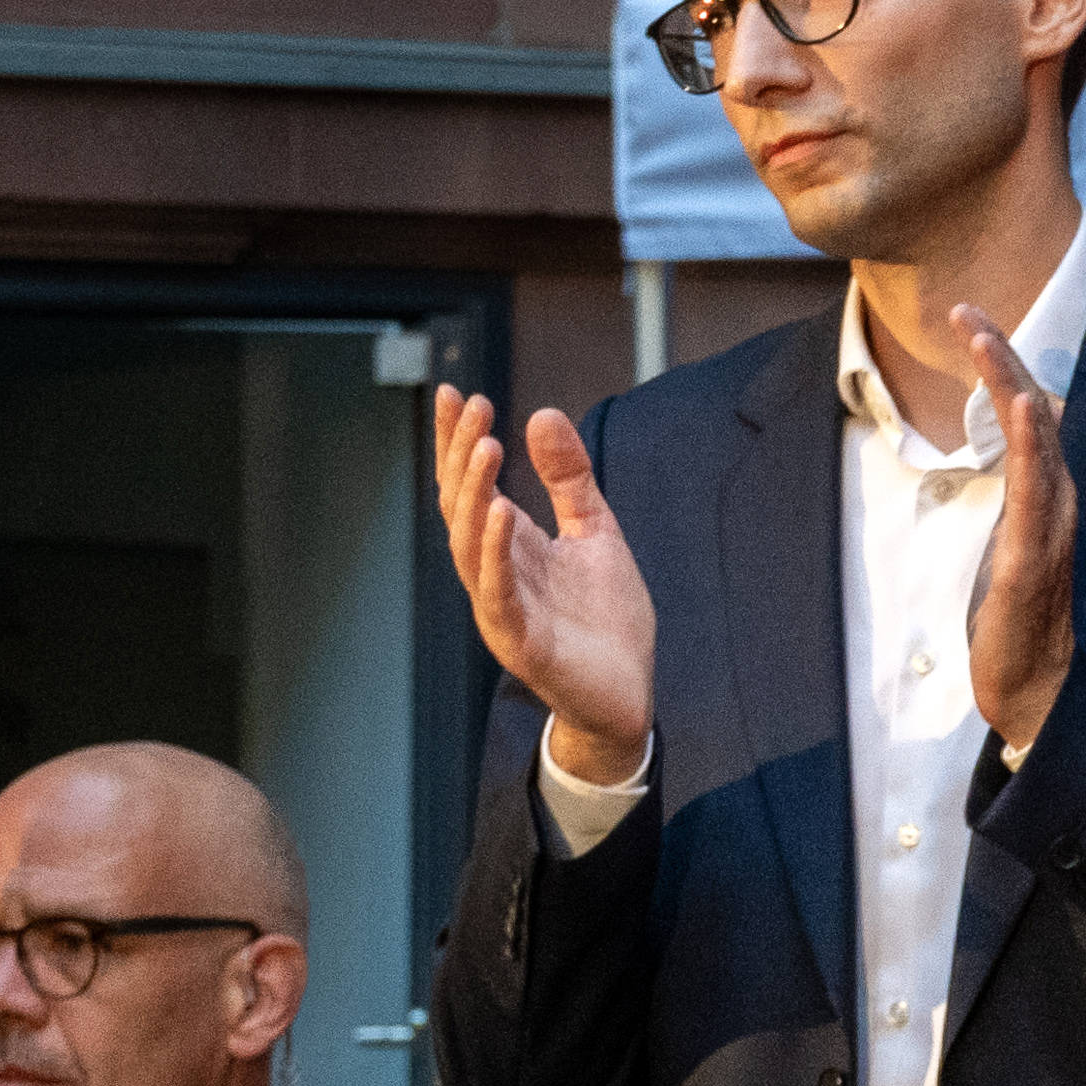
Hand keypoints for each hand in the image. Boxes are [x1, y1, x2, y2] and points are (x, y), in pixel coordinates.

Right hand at [434, 385, 663, 782]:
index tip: (457, 391)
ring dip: (474, 494)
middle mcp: (495, 573)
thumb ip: (570, 479)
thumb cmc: (606, 620)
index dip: (459, 440)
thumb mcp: (595, 532)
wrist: (628, 694)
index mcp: (510, 546)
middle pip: (462, 505)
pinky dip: (493, 552)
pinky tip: (499, 513)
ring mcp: (502, 607)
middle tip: (474, 406)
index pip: (471, 484)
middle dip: (463, 454)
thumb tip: (541, 413)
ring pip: (469, 544)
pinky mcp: (520, 641)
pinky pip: (496, 592)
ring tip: (486, 447)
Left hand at [952, 303, 1077, 756]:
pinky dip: (1034, 444)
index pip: (1024, 415)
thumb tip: (981, 469)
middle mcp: (1054, 501)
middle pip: (1033, 411)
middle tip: (968, 310)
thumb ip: (1001, 502)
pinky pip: (1036, 491)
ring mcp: (1048, 527)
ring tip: (986, 337)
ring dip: (1010, 383)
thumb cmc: (1016, 624)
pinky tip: (1026, 406)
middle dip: (1000, 357)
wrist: (1035, 692)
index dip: (999, 366)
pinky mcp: (1033, 558)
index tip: (969, 320)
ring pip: (1036, 439)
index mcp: (1042, 495)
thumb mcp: (999, 547)